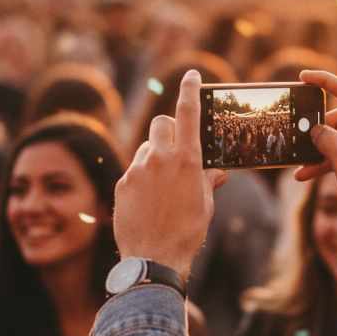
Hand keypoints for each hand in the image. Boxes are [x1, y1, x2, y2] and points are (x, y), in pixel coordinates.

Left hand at [114, 70, 225, 277]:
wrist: (153, 260)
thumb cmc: (186, 234)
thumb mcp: (205, 205)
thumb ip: (208, 180)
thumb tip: (214, 171)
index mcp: (187, 160)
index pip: (188, 112)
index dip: (191, 89)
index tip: (192, 75)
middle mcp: (160, 158)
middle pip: (162, 122)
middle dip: (170, 128)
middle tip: (178, 146)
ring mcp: (137, 169)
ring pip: (146, 147)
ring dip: (155, 155)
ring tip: (163, 185)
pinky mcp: (122, 182)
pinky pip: (134, 169)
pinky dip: (143, 176)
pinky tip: (149, 200)